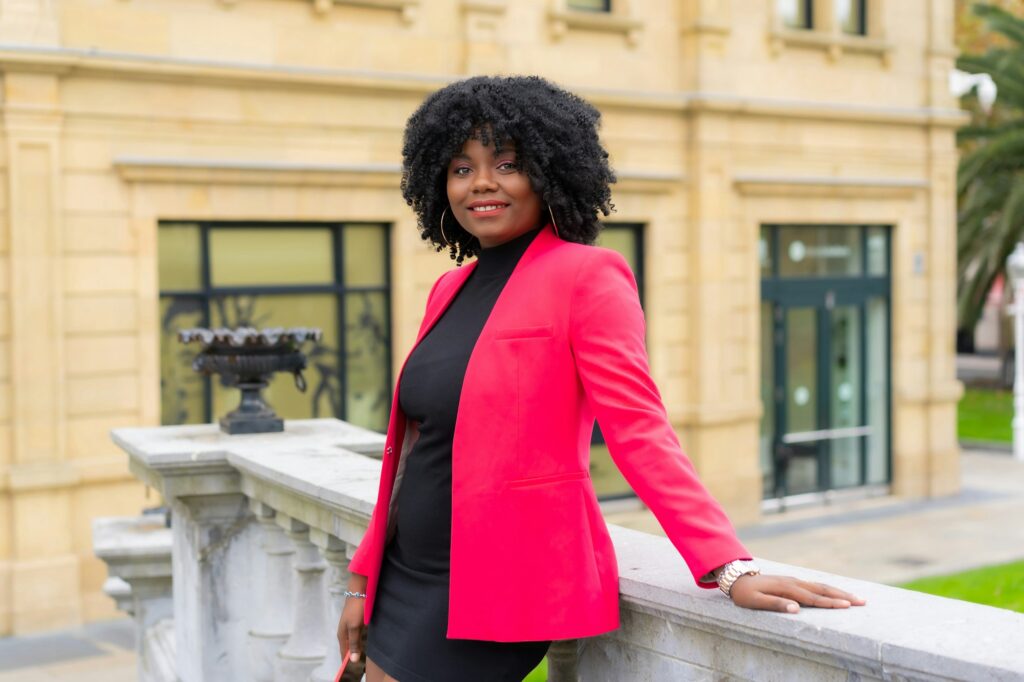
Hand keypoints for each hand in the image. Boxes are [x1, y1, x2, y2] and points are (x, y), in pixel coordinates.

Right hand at [337, 577, 367, 662]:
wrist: (359, 591)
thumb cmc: (356, 609)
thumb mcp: (355, 627)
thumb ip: (354, 643)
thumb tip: (353, 660)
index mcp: (342, 635)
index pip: (344, 653)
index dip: (347, 662)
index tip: (353, 670)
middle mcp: (345, 632)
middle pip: (348, 648)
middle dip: (352, 657)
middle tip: (358, 665)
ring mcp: (350, 627)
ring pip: (353, 642)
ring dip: (356, 649)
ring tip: (361, 657)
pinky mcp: (356, 622)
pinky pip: (357, 636)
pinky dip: (360, 641)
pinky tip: (364, 644)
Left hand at [729, 574, 865, 613]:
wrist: (737, 579)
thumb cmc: (746, 593)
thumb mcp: (755, 601)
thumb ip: (775, 604)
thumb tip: (796, 609)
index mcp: (787, 588)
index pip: (813, 598)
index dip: (830, 603)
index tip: (847, 606)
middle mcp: (794, 582)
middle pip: (822, 590)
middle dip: (843, 596)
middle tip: (862, 601)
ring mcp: (795, 581)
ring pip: (821, 586)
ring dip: (838, 592)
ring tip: (856, 598)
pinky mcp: (794, 582)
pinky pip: (815, 586)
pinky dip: (829, 589)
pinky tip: (837, 593)